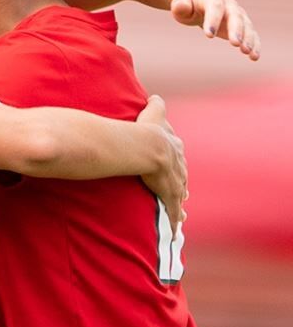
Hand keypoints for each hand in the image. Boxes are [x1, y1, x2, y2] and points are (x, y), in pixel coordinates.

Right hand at [135, 95, 186, 234]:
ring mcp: (174, 180)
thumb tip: (156, 96)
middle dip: (180, 182)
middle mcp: (177, 164)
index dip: (175, 160)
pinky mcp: (169, 194)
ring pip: (179, 194)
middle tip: (180, 190)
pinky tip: (175, 230)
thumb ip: (156, 105)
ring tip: (180, 214)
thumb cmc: (146, 130)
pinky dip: (173, 220)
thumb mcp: (153, 114)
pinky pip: (172, 209)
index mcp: (173, 147)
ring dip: (179, 203)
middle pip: (181, 175)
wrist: (147, 147)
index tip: (174, 165)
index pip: (176, 154)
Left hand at [170, 0, 260, 60]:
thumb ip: (180, 5)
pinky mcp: (242, 25)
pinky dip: (254, 44)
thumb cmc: (188, 3)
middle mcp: (229, 5)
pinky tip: (254, 57)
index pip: (214, 7)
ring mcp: (238, 15)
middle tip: (235, 44)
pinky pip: (251, 34)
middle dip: (236, 30)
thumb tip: (180, 6)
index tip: (208, 36)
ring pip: (246, 25)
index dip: (212, 20)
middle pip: (235, 16)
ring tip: (247, 52)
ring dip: (248, 39)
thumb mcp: (180, 3)